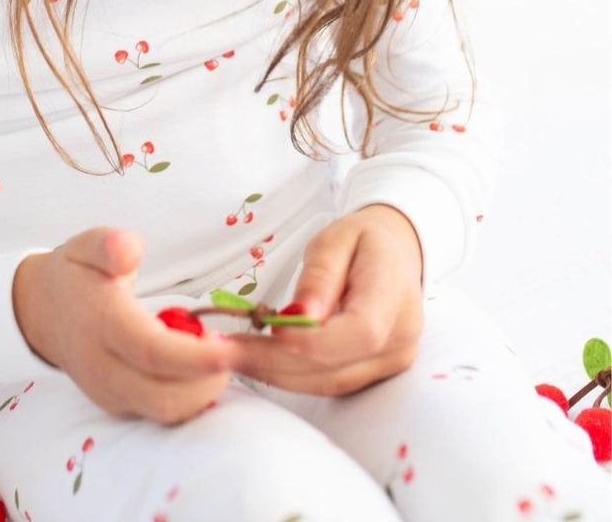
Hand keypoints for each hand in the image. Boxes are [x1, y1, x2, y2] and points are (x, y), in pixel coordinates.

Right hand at [13, 227, 235, 423]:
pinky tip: (199, 368)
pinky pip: (160, 414)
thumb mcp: (87, 245)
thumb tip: (128, 249)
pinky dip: (189, 398)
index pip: (152, 353)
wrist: (40, 312)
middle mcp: (103, 367)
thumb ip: (109, 245)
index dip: (195, 357)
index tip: (229, 347)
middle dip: (209, 381)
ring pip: (166, 412)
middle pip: (165, 397)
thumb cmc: (75, 275)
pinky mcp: (118, 405)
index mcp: (101, 324)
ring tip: (216, 355)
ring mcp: (109, 392)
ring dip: (202, 391)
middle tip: (231, 348)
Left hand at [229, 204, 423, 395]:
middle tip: (223, 348)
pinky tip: (254, 360)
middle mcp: (400, 339)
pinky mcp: (372, 374)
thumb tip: (299, 316)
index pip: (361, 332)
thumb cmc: (364, 242)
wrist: (396, 255)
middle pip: (336, 365)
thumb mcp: (336, 240)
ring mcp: (390, 362)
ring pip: (328, 381)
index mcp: (393, 296)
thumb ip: (320, 276)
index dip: (315, 340)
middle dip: (275, 360)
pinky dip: (289, 375)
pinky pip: (328, 382)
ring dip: (274, 372)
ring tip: (228, 354)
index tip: (271, 330)